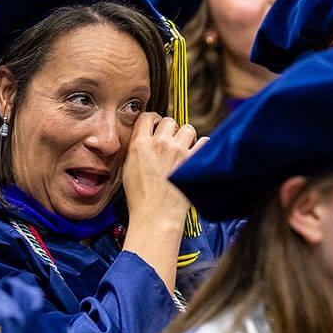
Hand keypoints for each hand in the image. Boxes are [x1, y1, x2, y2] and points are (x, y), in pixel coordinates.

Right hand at [121, 113, 201, 230]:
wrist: (155, 215)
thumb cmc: (140, 198)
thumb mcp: (128, 169)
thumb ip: (137, 149)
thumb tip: (145, 138)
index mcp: (140, 144)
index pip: (148, 117)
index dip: (153, 120)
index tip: (157, 127)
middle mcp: (160, 144)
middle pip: (170, 121)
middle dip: (171, 130)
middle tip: (171, 143)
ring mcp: (178, 151)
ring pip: (188, 129)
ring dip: (186, 137)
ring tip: (184, 150)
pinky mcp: (193, 160)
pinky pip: (204, 141)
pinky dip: (202, 147)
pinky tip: (196, 156)